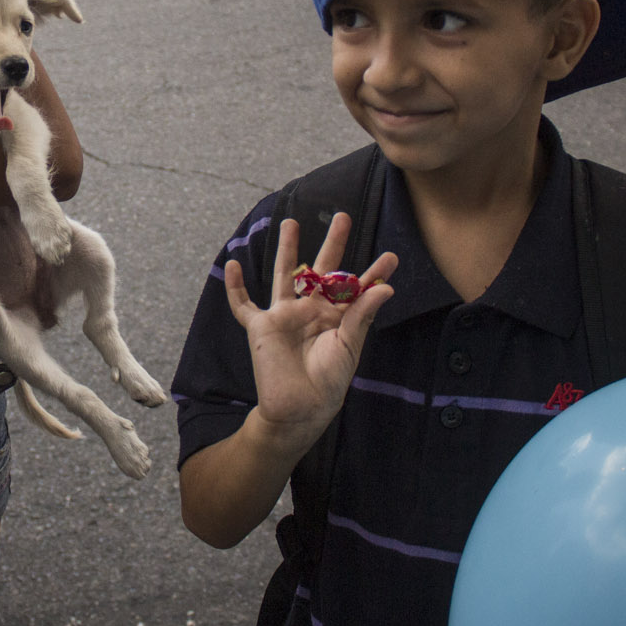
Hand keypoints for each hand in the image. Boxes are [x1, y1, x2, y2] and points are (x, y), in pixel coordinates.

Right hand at [224, 214, 396, 447]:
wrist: (299, 408)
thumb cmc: (328, 381)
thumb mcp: (349, 346)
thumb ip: (361, 314)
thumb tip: (385, 288)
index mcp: (336, 318)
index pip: (355, 288)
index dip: (373, 274)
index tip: (391, 257)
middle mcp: (311, 311)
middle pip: (322, 270)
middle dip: (333, 244)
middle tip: (344, 216)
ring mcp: (285, 316)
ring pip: (285, 275)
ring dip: (287, 249)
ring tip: (291, 222)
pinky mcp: (261, 327)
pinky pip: (243, 305)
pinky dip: (235, 287)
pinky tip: (233, 266)